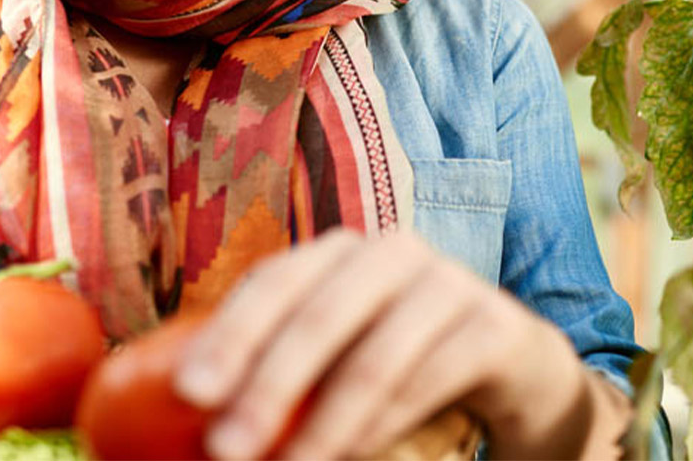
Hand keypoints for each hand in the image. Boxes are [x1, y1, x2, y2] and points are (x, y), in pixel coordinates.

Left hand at [172, 228, 632, 459]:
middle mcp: (392, 252)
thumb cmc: (398, 360)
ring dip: (324, 427)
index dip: (229, 333)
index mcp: (339, 252)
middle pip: (319, 314)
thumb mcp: (337, 355)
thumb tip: (181, 415)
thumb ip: (277, 368)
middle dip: (266, 386)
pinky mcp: (494, 325)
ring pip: (374, 358)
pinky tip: (349, 458)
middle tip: (226, 448)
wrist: (510, 364)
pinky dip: (383, 426)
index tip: (187, 393)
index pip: (275, 281)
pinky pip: (428, 380)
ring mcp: (448, 283)